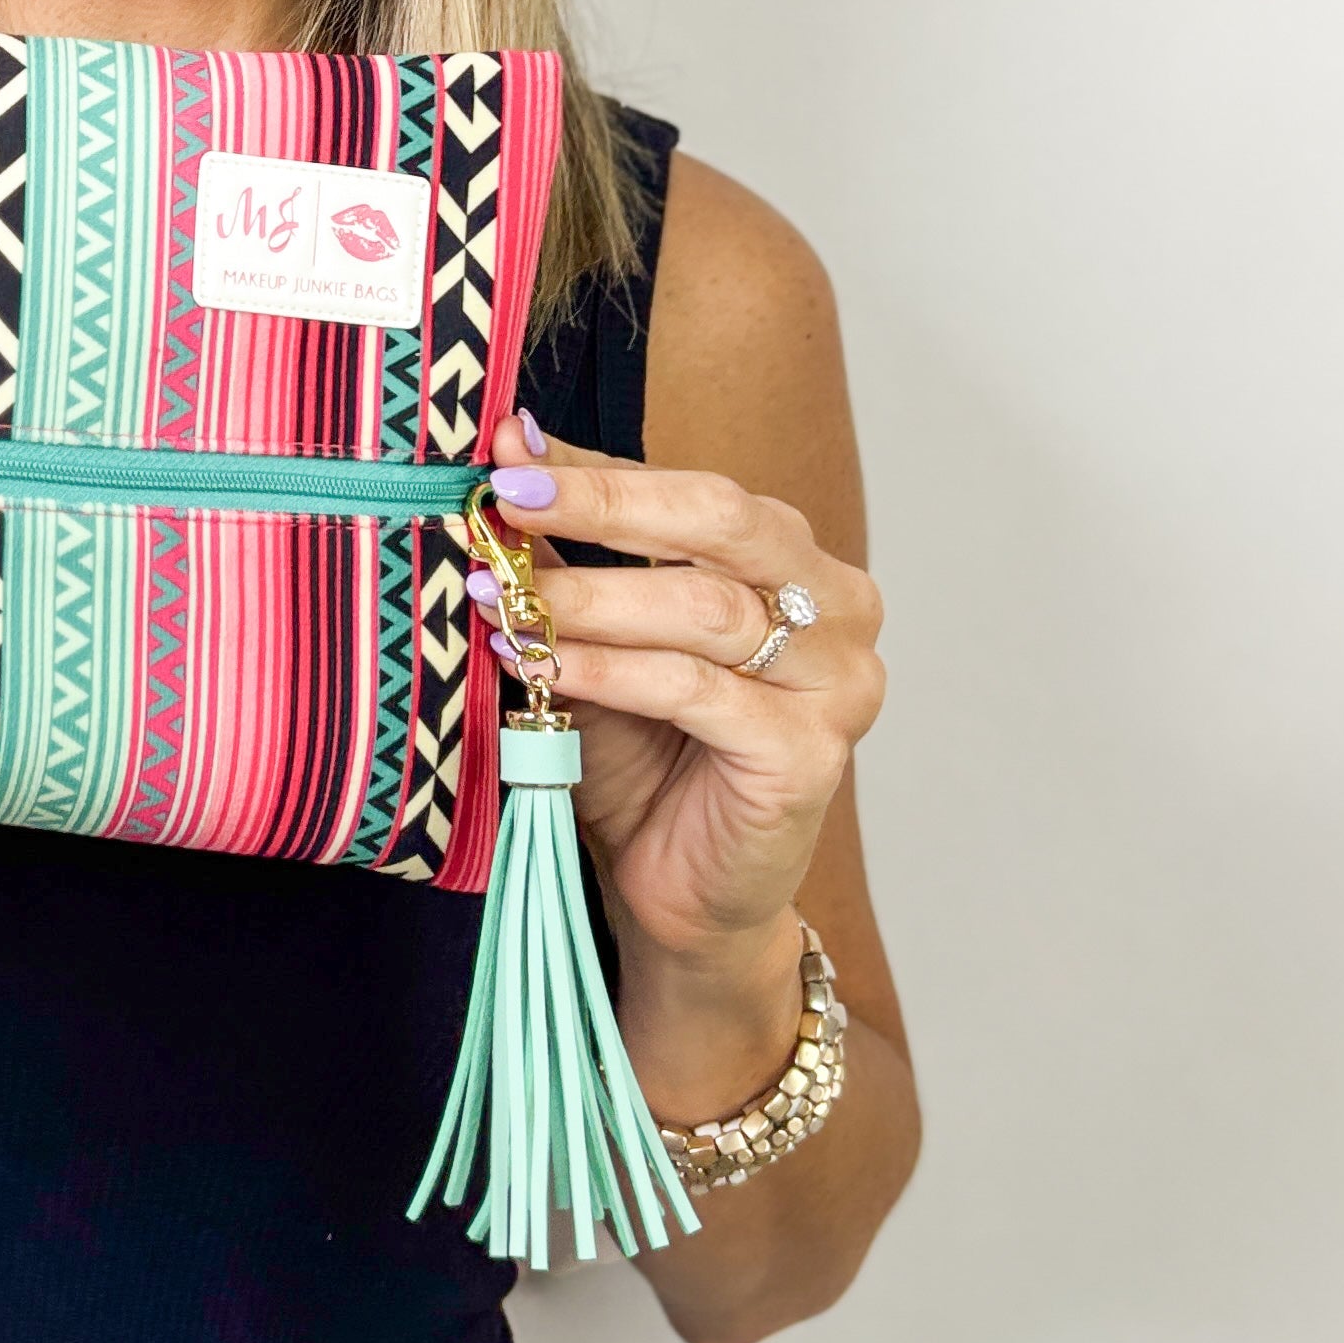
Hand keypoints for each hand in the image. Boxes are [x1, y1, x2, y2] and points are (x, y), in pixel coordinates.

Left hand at [475, 414, 884, 987]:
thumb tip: (512, 445)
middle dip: (603, 504)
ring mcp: (837, 682)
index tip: (507, 447)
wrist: (685, 897)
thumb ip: (571, 555)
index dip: (598, 469)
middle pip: (721, 523)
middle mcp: (838, 607)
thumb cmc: (648, 762)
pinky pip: (697, 692)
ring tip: (504, 597)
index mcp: (799, 562)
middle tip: (507, 495)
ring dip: (591, 598)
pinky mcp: (810, 754)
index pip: (697, 491)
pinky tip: (547, 667)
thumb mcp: (600, 641)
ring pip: (705, 609)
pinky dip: (612, 672)